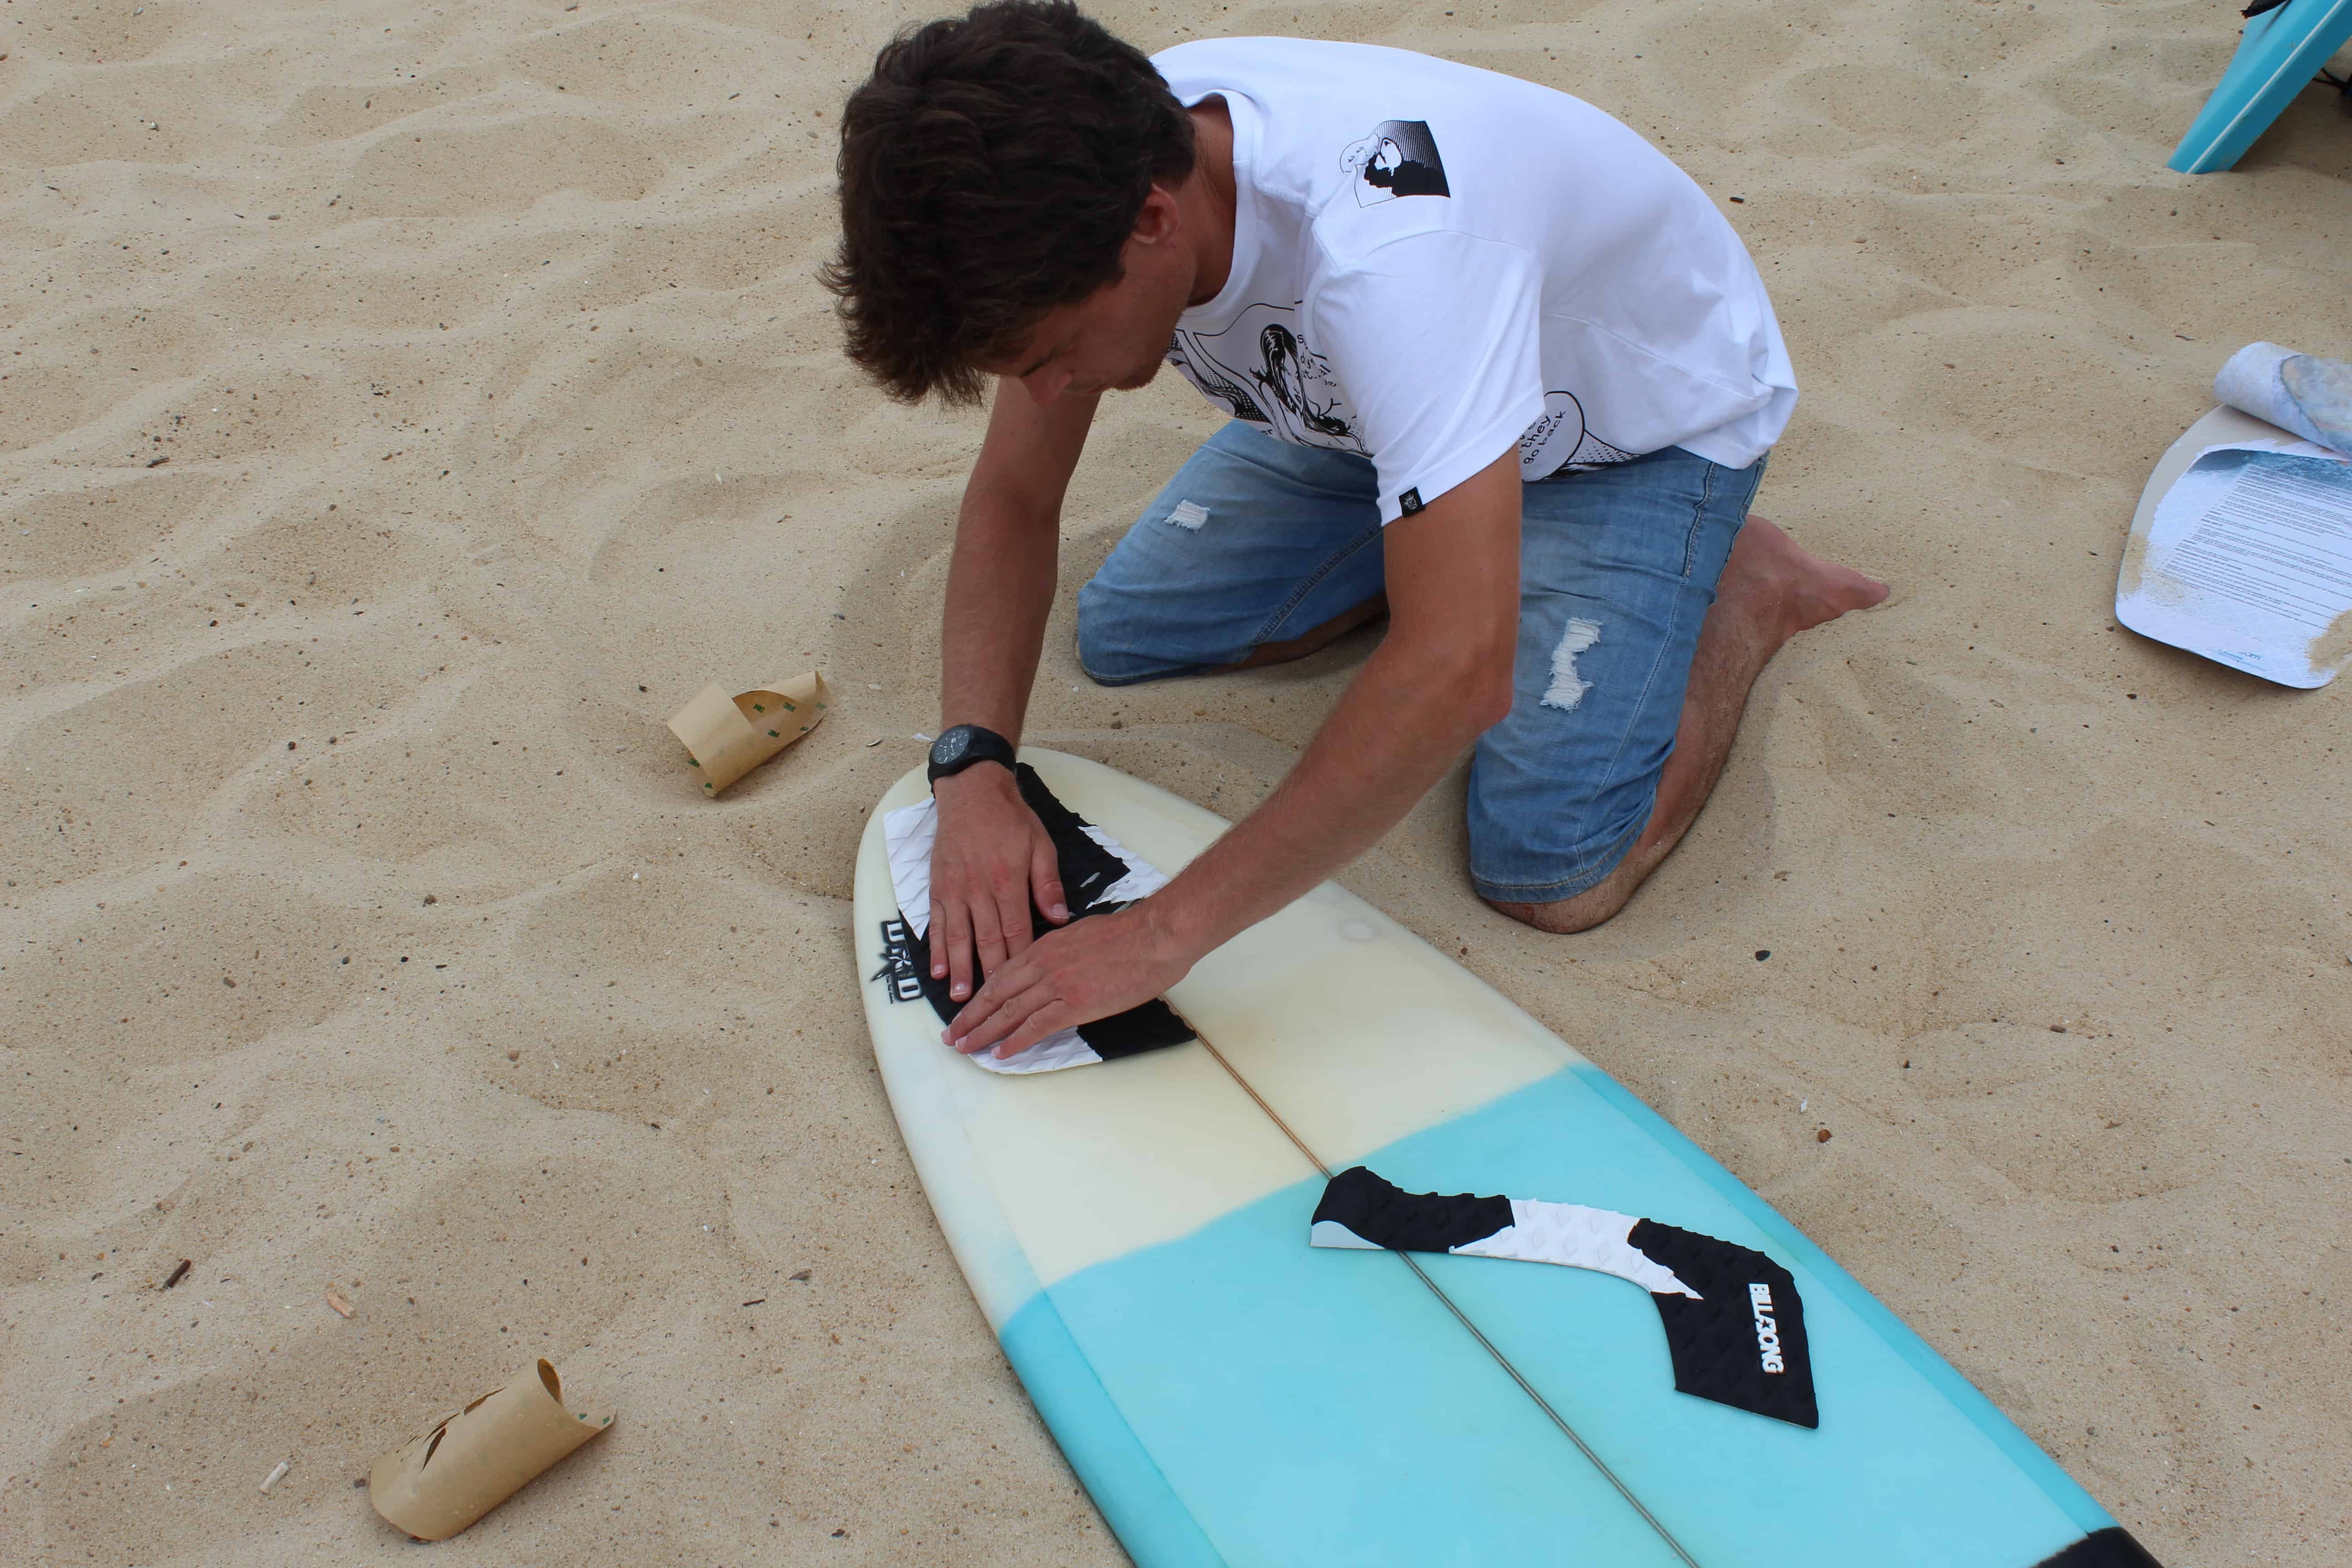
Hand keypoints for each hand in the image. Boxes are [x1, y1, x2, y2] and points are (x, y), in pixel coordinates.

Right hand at [927, 763, 1068, 1004]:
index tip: (1024, 990)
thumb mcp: (1040, 845)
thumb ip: (1047, 884)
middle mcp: (979, 889)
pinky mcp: (938, 886)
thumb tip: (1059, 919)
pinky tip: (938, 970)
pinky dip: (937, 948)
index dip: (1019, 963)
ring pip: (958, 937)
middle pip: (986, 941)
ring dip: (960, 969)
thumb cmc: (1011, 819)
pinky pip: (937, 922)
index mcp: (1008, 881)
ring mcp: (956, 889)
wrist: (972, 792)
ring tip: (961, 999)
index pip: (1016, 932)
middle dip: (989, 977)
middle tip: (990, 1010)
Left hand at [944, 900, 1197, 1059]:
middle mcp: (1043, 964)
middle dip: (970, 1017)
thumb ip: (1062, 953)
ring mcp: (1057, 983)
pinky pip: (1036, 1025)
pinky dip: (1015, 1040)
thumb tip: (1056, 969)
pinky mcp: (1074, 1002)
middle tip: (950, 1036)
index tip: (965, 1010)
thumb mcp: (1083, 935)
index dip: (980, 996)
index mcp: (1045, 946)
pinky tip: (1001, 1052)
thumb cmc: (1130, 935)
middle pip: (996, 994)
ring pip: (1009, 1011)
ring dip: (983, 1032)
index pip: (1002, 975)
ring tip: (965, 1048)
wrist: (1156, 935)